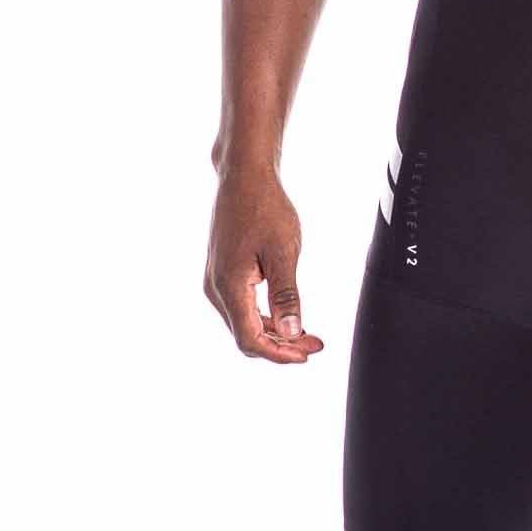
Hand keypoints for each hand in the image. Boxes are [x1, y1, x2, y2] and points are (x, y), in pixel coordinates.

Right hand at [204, 173, 324, 363]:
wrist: (243, 176)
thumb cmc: (264, 207)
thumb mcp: (283, 252)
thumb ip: (286, 295)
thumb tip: (292, 333)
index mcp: (228, 286)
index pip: (250, 340)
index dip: (280, 353)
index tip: (308, 353)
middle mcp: (216, 289)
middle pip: (246, 335)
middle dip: (281, 345)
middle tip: (315, 344)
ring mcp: (216, 280)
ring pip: (244, 322)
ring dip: (274, 332)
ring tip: (306, 332)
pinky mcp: (223, 272)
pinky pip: (242, 306)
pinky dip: (265, 315)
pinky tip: (286, 314)